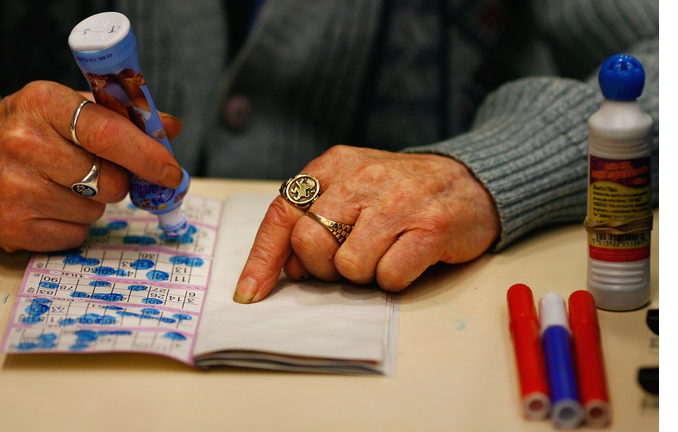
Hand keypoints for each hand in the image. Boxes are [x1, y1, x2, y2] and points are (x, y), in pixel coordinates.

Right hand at [0, 80, 182, 251]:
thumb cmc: (21, 128)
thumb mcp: (64, 105)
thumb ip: (118, 115)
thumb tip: (169, 128)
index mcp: (43, 105)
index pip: (109, 134)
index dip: (148, 156)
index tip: (171, 171)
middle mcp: (25, 146)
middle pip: (110, 181)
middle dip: (116, 181)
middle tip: (98, 172)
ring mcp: (15, 190)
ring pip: (95, 212)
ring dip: (92, 203)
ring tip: (62, 185)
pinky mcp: (12, 228)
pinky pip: (75, 236)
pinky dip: (73, 225)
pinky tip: (49, 206)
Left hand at [233, 145, 500, 302]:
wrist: (469, 181)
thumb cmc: (399, 192)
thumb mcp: (350, 187)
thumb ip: (313, 216)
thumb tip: (285, 267)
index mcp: (334, 166)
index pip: (282, 213)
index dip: (262, 258)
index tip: (250, 294)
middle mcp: (362, 178)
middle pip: (311, 244)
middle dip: (324, 268)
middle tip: (347, 261)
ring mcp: (398, 201)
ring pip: (350, 266)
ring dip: (364, 274)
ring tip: (384, 253)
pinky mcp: (431, 227)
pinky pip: (390, 276)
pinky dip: (394, 280)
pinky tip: (408, 258)